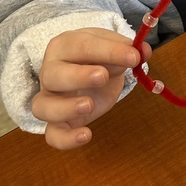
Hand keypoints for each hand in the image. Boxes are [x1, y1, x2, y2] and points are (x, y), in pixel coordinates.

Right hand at [32, 28, 148, 148]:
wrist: (90, 73)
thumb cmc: (98, 58)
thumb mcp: (112, 48)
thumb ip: (127, 49)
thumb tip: (142, 51)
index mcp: (65, 46)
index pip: (82, 46)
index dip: (108, 51)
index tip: (133, 57)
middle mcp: (50, 71)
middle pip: (53, 74)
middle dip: (78, 76)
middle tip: (102, 76)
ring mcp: (49, 98)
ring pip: (42, 106)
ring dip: (65, 107)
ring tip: (89, 105)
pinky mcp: (56, 122)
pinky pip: (52, 135)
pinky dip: (66, 139)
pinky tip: (86, 135)